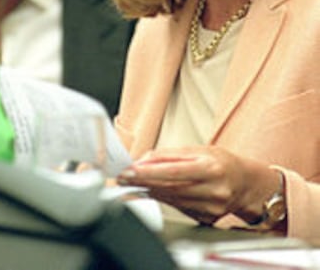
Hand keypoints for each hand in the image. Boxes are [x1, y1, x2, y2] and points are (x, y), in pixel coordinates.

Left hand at [117, 145, 279, 225]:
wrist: (245, 184)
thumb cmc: (221, 162)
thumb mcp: (199, 149)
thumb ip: (170, 155)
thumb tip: (144, 159)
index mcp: (212, 168)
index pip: (174, 171)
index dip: (149, 172)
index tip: (130, 170)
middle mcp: (213, 190)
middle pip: (170, 187)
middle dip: (143, 181)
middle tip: (123, 176)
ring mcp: (210, 208)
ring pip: (171, 199)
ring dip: (149, 190)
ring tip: (133, 181)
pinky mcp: (206, 218)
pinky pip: (177, 208)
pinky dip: (162, 198)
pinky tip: (152, 191)